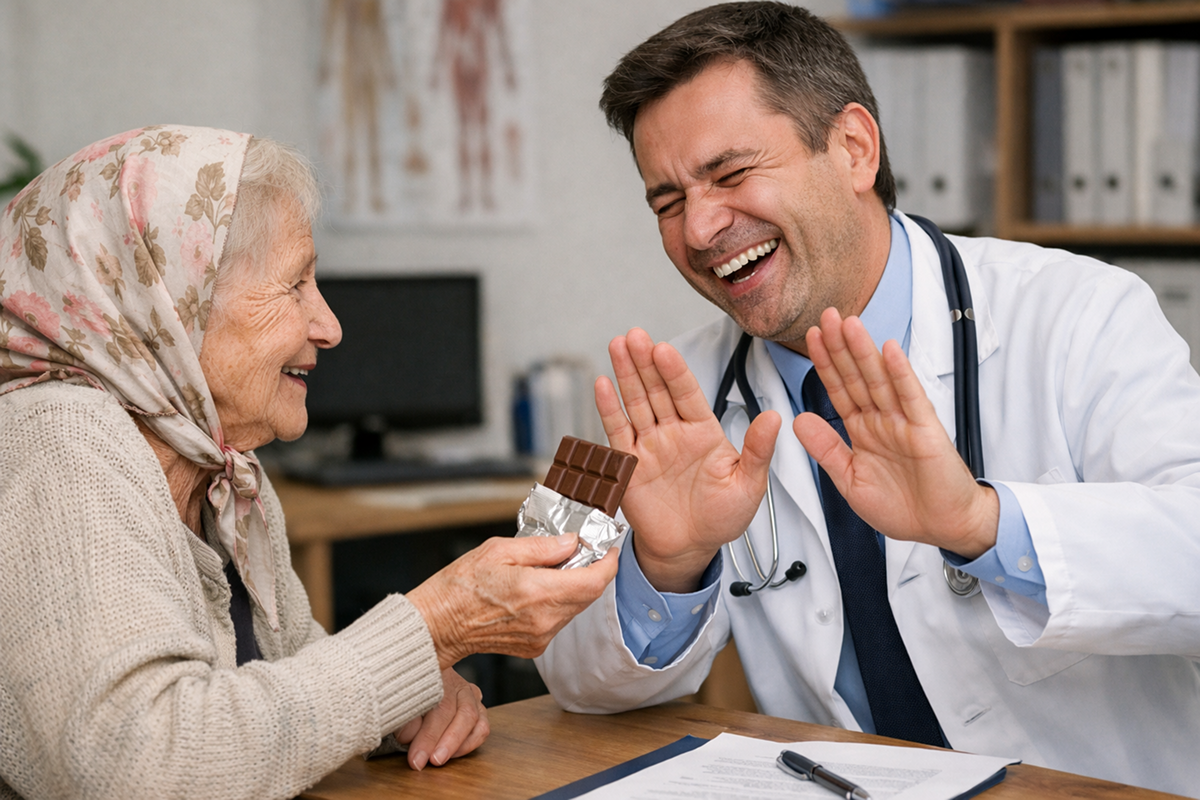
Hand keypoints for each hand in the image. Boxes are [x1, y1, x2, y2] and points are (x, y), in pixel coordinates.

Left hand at [395, 667, 488, 770]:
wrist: (416, 682)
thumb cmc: (407, 694)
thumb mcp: (399, 702)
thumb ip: (404, 718)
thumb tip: (409, 737)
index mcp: (437, 675)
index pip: (438, 705)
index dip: (428, 735)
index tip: (415, 757)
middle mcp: (457, 683)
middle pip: (457, 712)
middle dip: (441, 741)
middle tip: (424, 761)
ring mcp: (470, 695)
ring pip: (475, 719)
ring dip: (458, 744)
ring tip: (439, 759)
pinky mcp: (478, 707)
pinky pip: (482, 727)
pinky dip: (470, 743)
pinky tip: (453, 753)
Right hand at [407, 533, 617, 668]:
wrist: (437, 626)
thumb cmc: (458, 587)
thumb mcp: (498, 550)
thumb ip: (541, 547)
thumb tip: (570, 543)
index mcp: (537, 592)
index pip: (593, 581)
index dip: (608, 564)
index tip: (609, 549)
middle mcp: (544, 619)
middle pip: (589, 595)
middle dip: (591, 572)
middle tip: (579, 552)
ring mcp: (540, 636)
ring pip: (575, 608)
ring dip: (574, 587)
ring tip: (552, 569)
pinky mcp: (535, 647)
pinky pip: (559, 620)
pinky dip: (558, 603)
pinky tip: (538, 590)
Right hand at [597, 328, 780, 592]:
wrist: (690, 548)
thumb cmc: (722, 517)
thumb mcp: (748, 484)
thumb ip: (758, 450)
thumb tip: (775, 417)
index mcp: (704, 431)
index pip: (688, 394)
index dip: (675, 371)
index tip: (665, 349)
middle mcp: (674, 432)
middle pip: (657, 390)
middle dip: (646, 362)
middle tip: (636, 335)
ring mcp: (650, 445)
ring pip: (635, 403)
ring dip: (626, 374)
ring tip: (618, 345)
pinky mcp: (628, 464)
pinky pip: (617, 432)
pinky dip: (609, 409)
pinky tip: (603, 384)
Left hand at [792, 308, 998, 557]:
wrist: (941, 527)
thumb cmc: (902, 507)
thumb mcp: (850, 480)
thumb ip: (825, 449)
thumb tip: (798, 420)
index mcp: (862, 430)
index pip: (839, 390)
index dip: (825, 364)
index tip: (810, 338)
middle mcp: (882, 420)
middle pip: (856, 376)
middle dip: (840, 347)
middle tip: (826, 317)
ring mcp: (904, 422)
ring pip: (880, 379)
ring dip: (864, 351)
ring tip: (849, 324)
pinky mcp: (926, 429)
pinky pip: (911, 397)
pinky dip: (901, 373)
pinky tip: (890, 350)